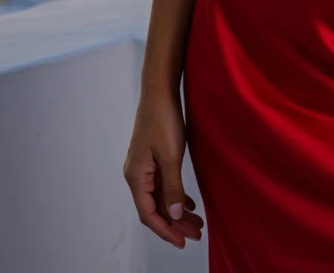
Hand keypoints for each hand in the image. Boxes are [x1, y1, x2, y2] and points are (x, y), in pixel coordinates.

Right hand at [123, 92, 204, 248]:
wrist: (159, 90)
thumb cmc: (163, 120)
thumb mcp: (171, 155)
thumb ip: (172, 187)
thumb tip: (173, 215)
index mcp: (136, 177)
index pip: (148, 214)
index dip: (165, 230)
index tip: (183, 241)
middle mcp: (136, 175)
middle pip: (155, 208)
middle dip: (175, 223)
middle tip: (197, 234)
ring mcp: (144, 166)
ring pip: (160, 196)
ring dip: (176, 210)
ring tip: (197, 222)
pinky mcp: (152, 158)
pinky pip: (162, 184)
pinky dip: (175, 195)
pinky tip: (189, 203)